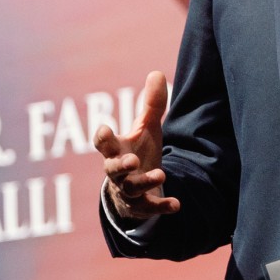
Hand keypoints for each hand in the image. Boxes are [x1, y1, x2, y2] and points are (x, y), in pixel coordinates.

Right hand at [96, 70, 180, 223]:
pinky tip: (177, 205)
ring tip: (160, 174)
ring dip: (144, 182)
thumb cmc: (138, 152)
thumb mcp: (145, 129)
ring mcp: (128, 190)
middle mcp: (118, 171)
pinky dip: (162, 207)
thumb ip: (151, 105)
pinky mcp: (141, 206)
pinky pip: (150, 207)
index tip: (105, 129)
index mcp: (115, 150)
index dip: (102, 137)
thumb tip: (157, 73)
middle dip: (120, 165)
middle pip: (112, 170)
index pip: (102, 144)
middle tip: (131, 160)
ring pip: (131, 189)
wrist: (136, 190)